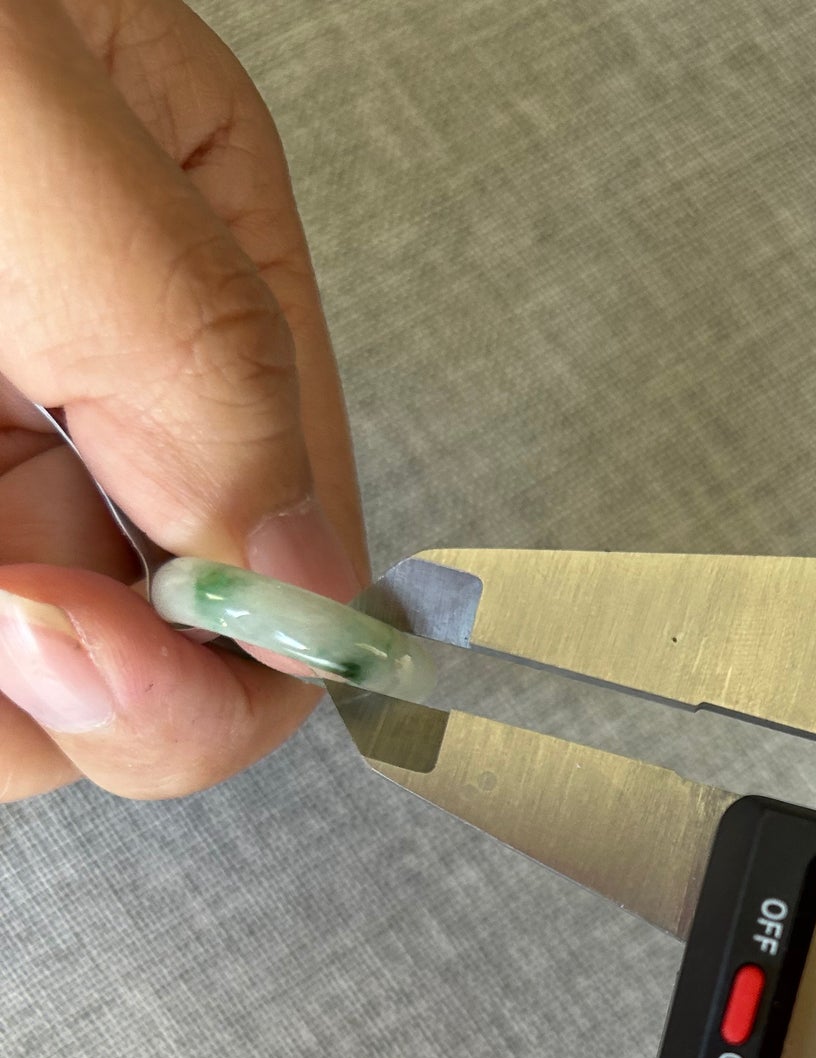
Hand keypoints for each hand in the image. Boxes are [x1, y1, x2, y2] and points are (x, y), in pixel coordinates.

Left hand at [0, 0, 365, 803]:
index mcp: (198, 283)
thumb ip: (194, 342)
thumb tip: (300, 581)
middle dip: (84, 689)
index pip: (293, 561)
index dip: (224, 657)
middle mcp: (97, 392)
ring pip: (29, 696)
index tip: (74, 633)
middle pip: (163, 663)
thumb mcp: (22, 116)